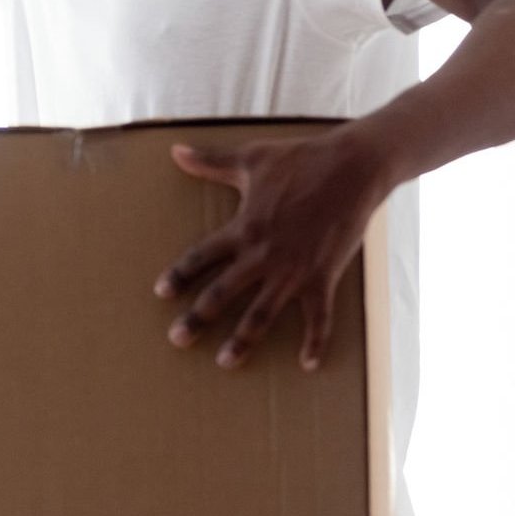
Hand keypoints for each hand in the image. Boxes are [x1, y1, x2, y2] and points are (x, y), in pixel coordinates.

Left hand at [153, 131, 396, 370]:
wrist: (353, 168)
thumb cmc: (300, 160)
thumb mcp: (251, 158)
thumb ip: (211, 162)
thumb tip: (174, 150)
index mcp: (243, 228)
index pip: (201, 256)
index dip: (180, 274)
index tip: (161, 293)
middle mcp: (263, 254)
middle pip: (223, 292)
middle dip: (198, 317)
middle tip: (177, 339)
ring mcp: (294, 269)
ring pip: (262, 313)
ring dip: (244, 339)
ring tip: (225, 361)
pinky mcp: (324, 276)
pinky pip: (319, 316)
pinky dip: (315, 341)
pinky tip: (307, 365)